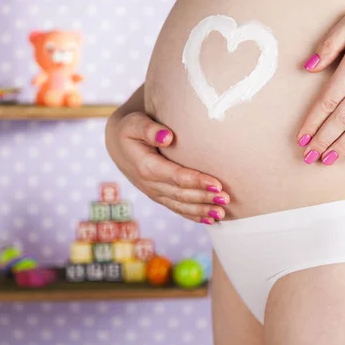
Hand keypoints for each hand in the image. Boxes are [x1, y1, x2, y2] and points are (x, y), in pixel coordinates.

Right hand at [105, 111, 228, 223]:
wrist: (118, 142)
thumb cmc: (130, 129)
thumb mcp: (134, 123)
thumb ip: (148, 129)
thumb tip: (167, 137)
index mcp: (145, 166)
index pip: (175, 176)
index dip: (196, 181)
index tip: (216, 184)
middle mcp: (150, 184)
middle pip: (181, 194)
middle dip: (204, 198)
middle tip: (226, 198)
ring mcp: (154, 192)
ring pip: (180, 205)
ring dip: (201, 211)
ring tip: (221, 213)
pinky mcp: (159, 195)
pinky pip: (177, 208)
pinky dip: (193, 215)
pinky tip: (210, 220)